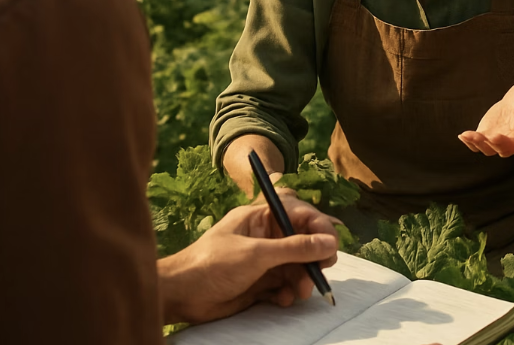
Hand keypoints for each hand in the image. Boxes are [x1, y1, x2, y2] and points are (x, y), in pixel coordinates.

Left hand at [159, 199, 338, 325]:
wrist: (181, 295)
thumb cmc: (213, 263)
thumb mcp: (257, 253)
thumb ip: (294, 248)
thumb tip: (328, 242)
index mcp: (260, 217)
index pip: (298, 214)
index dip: (317, 226)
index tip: (332, 243)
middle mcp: (264, 236)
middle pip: (299, 242)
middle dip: (311, 257)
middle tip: (322, 270)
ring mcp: (261, 260)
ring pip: (293, 266)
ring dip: (301, 278)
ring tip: (301, 291)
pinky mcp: (257, 283)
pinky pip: (283, 285)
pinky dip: (287, 292)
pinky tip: (283, 299)